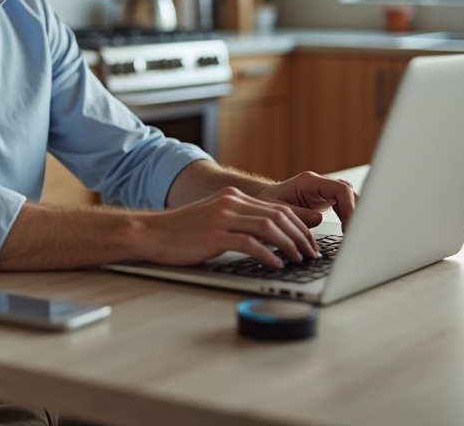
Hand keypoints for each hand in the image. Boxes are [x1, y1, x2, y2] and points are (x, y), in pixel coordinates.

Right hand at [135, 187, 321, 268]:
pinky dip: (268, 255)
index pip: (277, 208)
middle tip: (312, 253)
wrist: (151, 233)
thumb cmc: (183, 233)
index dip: (299, 225)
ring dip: (289, 245)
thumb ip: (240, 223)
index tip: (310, 242)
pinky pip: (250, 244)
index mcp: (233, 198)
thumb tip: (270, 238)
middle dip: (301, 236)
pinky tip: (276, 265)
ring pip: (269, 227)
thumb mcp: (216, 220)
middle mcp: (230, 203)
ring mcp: (222, 217)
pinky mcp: (214, 235)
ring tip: (300, 259)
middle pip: (278, 216)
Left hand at [258, 172, 357, 226]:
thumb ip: (298, 214)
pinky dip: (347, 218)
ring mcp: (323, 191)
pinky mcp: (324, 200)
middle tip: (356, 234)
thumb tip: (318, 219)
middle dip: (355, 213)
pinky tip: (347, 231)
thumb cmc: (266, 202)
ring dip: (353, 216)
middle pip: (348, 193)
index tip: (350, 226)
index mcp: (309, 181)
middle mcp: (319, 183)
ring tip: (354, 235)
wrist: (261, 200)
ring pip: (348, 199)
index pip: (340, 189)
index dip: (349, 207)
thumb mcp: (277, 210)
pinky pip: (342, 206)